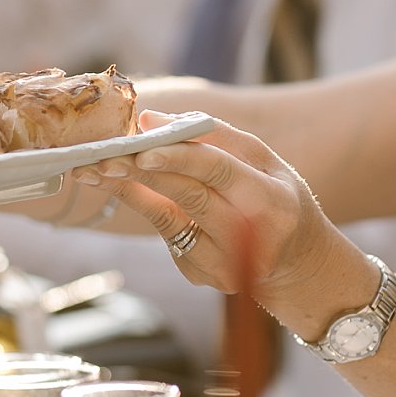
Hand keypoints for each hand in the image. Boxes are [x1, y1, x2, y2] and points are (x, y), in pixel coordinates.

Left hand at [71, 112, 370, 328]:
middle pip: (190, 196)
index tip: (141, 147)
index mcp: (273, 199)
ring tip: (96, 170)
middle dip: (142, 173)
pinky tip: (123, 189)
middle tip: (103, 156)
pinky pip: (168, 239)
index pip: (220, 171)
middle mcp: (252, 236)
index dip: (180, 159)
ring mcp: (228, 264)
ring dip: (130, 192)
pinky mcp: (207, 277)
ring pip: (170, 222)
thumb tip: (150, 119)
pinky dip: (146, 209)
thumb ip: (211, 136)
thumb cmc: (275, 197)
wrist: (298, 266)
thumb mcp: (260, 161)